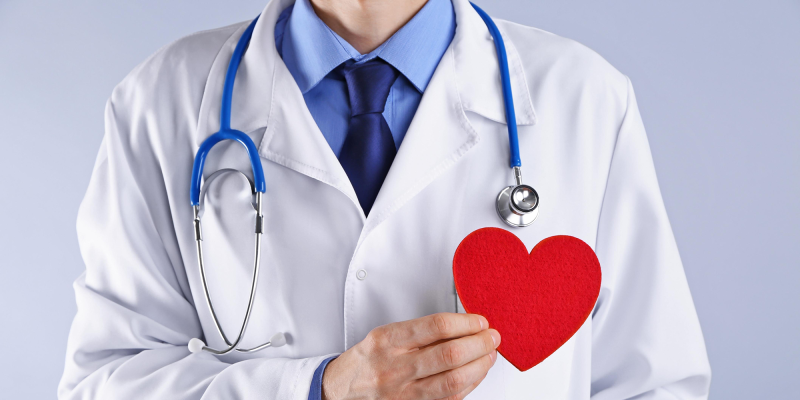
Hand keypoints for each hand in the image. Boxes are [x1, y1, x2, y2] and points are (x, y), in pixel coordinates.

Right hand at [321, 313, 500, 399]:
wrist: (340, 391)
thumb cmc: (367, 360)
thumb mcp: (384, 335)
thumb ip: (420, 331)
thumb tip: (463, 326)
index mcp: (387, 341)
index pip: (436, 326)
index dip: (465, 323)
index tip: (480, 321)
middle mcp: (394, 368)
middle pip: (450, 354)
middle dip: (479, 344)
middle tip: (493, 337)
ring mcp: (403, 393)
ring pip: (453, 381)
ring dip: (480, 366)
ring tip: (489, 355)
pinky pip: (449, 398)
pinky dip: (469, 384)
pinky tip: (476, 373)